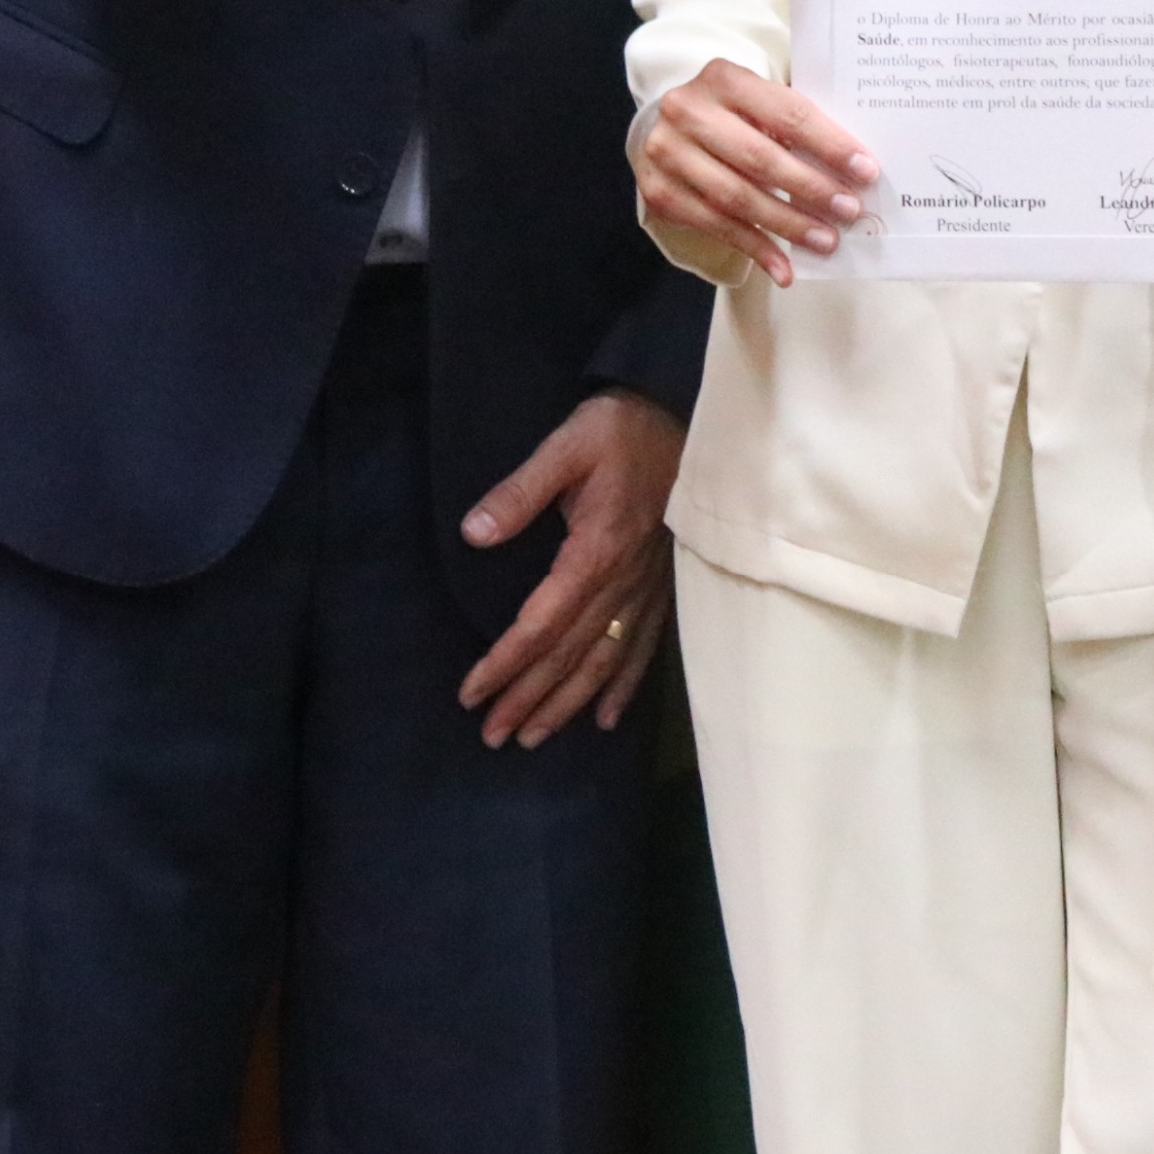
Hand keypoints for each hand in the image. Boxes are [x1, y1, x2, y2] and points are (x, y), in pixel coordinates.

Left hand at [454, 388, 681, 747]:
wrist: (681, 416)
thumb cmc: (619, 430)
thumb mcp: (566, 447)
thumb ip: (520, 491)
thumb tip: (474, 533)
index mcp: (595, 551)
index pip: (542, 625)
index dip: (505, 663)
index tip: (472, 694)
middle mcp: (623, 581)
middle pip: (570, 654)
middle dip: (529, 698)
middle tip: (493, 736)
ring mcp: (647, 589)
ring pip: (605, 660)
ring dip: (568, 703)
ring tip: (535, 737)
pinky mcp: (662, 586)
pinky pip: (644, 646)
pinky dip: (624, 686)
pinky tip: (606, 718)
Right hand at [632, 59, 876, 288]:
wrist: (659, 127)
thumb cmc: (727, 114)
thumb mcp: (754, 100)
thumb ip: (791, 123)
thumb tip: (851, 168)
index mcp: (724, 79)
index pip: (786, 113)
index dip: (828, 144)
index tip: (865, 171)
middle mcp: (689, 111)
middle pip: (760, 158)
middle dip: (811, 188)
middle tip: (848, 210)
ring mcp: (668, 153)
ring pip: (737, 197)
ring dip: (787, 224)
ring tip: (825, 239)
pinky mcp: (659, 192)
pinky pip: (716, 226)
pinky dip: (755, 248)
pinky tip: (784, 267)